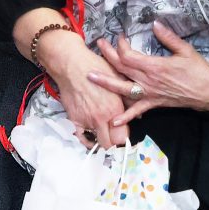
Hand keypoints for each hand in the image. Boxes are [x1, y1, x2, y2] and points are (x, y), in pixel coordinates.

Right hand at [36, 29, 128, 147]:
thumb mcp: (118, 80)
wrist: (72, 65)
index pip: (123, 136)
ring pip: (97, 142)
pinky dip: (87, 139)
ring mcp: (87, 120)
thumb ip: (128, 99)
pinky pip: (82, 138)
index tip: (122, 135)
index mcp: (115, 109)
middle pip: (111, 144)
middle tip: (113, 138)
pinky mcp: (75, 120)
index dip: (124, 138)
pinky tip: (90, 136)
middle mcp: (102, 118)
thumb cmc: (94, 67)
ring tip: (103, 134)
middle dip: (114, 143)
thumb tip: (136, 114)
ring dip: (101, 139)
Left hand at [88, 22, 208, 122]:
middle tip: (99, 44)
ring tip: (91, 77)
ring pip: (122, 88)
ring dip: (106, 82)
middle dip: (108, 55)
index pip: (128, 56)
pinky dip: (125, 116)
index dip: (121, 45)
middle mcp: (148, 81)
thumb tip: (155, 23)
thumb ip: (168, 37)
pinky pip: (137, 111)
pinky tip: (114, 120)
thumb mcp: (185, 50)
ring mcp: (149, 93)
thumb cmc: (198, 70)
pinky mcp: (153, 103)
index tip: (121, 37)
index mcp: (154, 66)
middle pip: (121, 68)